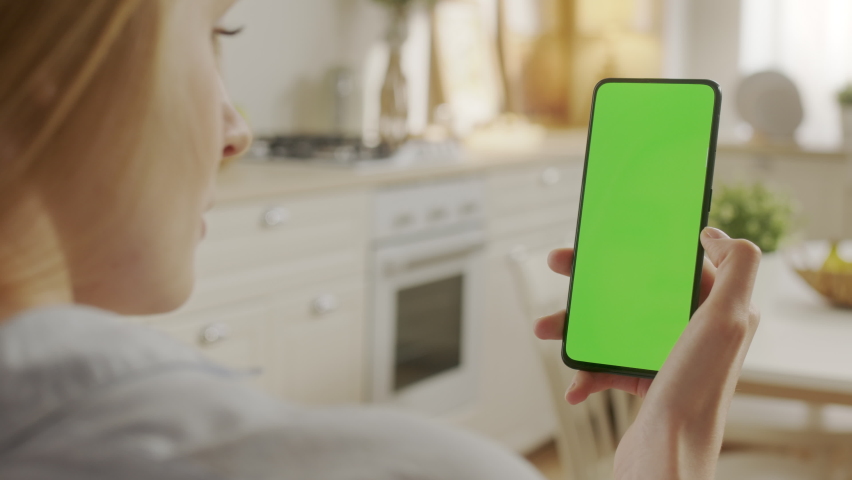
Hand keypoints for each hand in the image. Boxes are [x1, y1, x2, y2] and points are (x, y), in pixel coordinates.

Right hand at [534, 227, 761, 479]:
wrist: (668, 453)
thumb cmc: (697, 388)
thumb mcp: (729, 319)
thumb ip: (737, 267)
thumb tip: (714, 234)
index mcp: (717, 309)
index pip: (676, 262)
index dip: (642, 245)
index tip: (604, 236)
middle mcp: (694, 330)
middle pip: (636, 289)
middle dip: (592, 280)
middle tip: (559, 264)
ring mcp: (666, 356)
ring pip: (614, 325)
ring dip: (575, 325)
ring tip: (545, 328)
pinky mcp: (644, 382)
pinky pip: (607, 365)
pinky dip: (586, 372)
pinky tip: (575, 385)